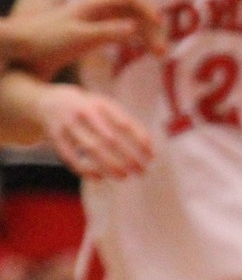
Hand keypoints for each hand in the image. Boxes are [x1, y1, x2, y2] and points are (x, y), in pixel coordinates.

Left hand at [4, 0, 163, 76]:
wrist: (19, 48)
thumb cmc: (46, 40)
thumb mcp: (79, 37)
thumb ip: (107, 32)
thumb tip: (135, 27)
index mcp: (95, 5)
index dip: (150, 9)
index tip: (161, 26)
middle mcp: (98, 10)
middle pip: (135, 12)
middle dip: (153, 28)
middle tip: (164, 52)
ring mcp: (95, 22)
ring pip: (130, 24)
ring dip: (146, 37)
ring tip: (158, 56)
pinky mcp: (92, 35)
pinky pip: (121, 35)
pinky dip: (135, 43)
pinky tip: (142, 55)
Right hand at [37, 83, 153, 178]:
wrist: (50, 101)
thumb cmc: (90, 109)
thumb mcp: (107, 107)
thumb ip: (127, 123)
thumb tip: (150, 147)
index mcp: (101, 104)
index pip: (125, 124)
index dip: (139, 140)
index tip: (151, 156)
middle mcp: (84, 112)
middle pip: (109, 138)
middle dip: (127, 157)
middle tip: (141, 171)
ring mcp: (68, 124)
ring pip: (91, 148)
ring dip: (109, 165)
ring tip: (124, 176)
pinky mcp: (55, 137)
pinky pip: (70, 156)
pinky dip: (85, 169)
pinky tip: (99, 178)